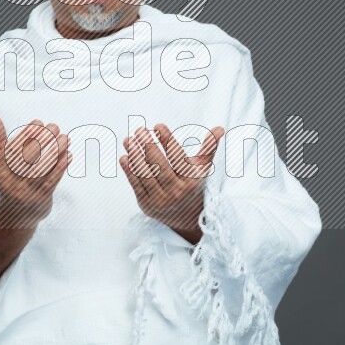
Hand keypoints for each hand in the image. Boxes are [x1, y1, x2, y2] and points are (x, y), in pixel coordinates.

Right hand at [0, 115, 71, 228]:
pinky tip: (68, 154)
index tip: (38, 122)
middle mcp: (11, 182)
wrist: (13, 216)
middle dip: (42, 140)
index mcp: (0, 170)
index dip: (26, 135)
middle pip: (28, 158)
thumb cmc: (10, 180)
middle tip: (54, 126)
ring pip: (42, 168)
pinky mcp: (40, 200)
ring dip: (56, 151)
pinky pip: (52, 181)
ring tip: (65, 137)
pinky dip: (61, 167)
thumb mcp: (1, 163)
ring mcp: (26, 192)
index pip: (13, 150)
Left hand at [119, 123, 224, 241]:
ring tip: (128, 140)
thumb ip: (209, 148)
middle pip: (159, 165)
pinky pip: (136, 185)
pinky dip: (129, 171)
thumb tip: (220, 128)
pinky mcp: (147, 204)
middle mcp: (176, 190)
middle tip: (140, 129)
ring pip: (146, 174)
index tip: (158, 126)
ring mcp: (160, 199)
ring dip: (135, 156)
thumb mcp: (202, 169)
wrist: (188, 219)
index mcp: (191, 180)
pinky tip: (124, 156)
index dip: (167, 141)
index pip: (178, 157)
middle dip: (148, 145)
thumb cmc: (193, 186)